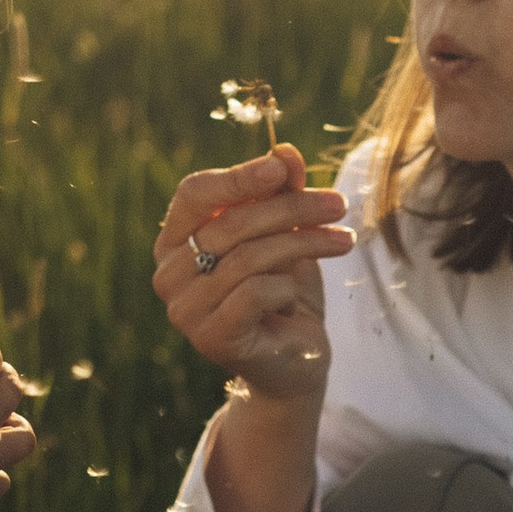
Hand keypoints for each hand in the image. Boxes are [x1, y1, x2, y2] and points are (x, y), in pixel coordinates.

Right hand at [153, 140, 352, 405]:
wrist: (297, 362)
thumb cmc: (285, 294)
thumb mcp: (286, 235)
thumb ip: (280, 193)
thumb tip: (284, 150)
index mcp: (175, 242)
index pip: (194, 194)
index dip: (237, 177)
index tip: (282, 168)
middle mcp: (169, 275)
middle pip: (228, 223)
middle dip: (291, 208)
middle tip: (338, 204)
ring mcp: (185, 311)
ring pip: (247, 257)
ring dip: (302, 243)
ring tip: (343, 240)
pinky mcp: (211, 338)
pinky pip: (253, 292)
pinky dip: (285, 286)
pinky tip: (298, 296)